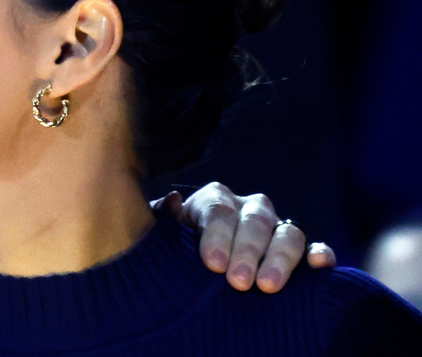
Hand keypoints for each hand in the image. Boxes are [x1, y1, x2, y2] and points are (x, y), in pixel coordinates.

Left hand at [152, 182, 336, 292]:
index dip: (218, 235)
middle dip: (247, 251)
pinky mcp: (298, 251)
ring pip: (287, 233)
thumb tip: (172, 201)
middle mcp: (249, 209)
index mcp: (215, 199)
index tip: (213, 264)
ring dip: (280, 258)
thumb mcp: (164, 234)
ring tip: (268, 286)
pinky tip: (319, 265)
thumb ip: (165, 219)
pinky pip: (313, 247)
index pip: (219, 210)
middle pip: (254, 222)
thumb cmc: (176, 248)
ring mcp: (275, 228)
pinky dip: (320, 254)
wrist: (196, 264)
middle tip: (238, 282)